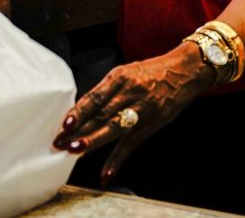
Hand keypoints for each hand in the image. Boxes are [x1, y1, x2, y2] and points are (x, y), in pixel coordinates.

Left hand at [52, 42, 215, 185]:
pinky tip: (106, 172)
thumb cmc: (151, 72)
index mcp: (120, 76)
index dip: (78, 112)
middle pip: (100, 113)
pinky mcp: (152, 123)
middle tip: (60, 142)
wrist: (183, 71)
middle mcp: (130, 91)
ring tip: (75, 150)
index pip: (94, 97)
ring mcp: (142, 108)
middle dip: (78, 129)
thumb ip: (106, 90)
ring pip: (113, 127)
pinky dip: (117, 159)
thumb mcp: (127, 72)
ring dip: (93, 141)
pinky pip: (131, 143)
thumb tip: (81, 111)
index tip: (63, 125)